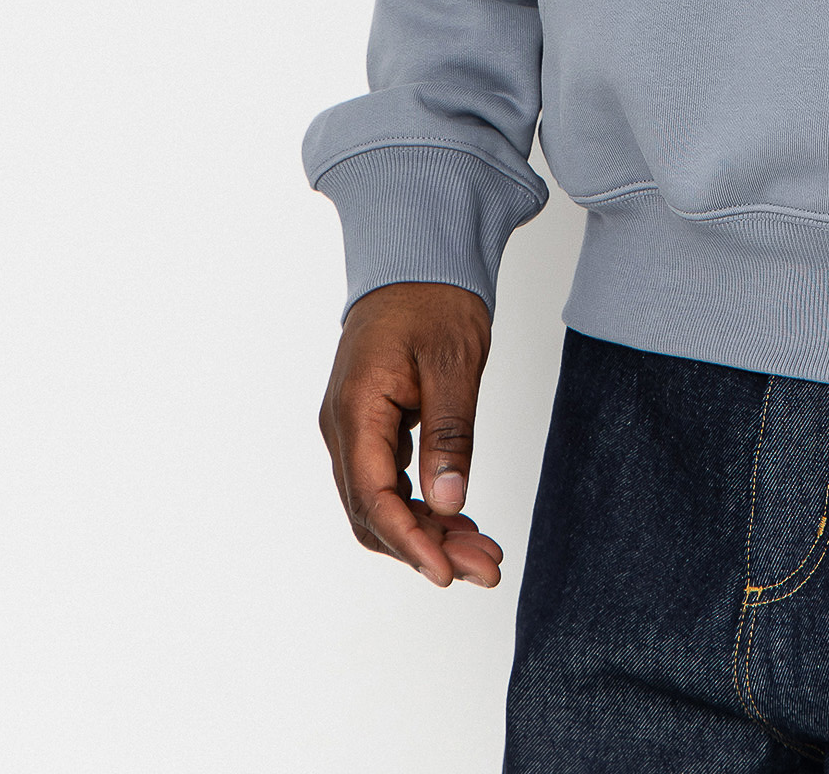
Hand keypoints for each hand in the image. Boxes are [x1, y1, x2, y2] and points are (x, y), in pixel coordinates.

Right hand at [317, 280, 503, 587]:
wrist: (417, 255)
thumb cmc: (434, 298)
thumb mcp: (454, 363)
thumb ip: (450, 434)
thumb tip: (449, 503)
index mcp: (356, 409)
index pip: (374, 499)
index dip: (411, 542)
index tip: (448, 573)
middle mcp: (343, 426)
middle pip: (374, 513)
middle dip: (427, 548)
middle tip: (485, 568)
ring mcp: (352, 427)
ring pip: (380, 503)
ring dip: (428, 532)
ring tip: (481, 551)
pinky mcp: (370, 425)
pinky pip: (387, 482)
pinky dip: (422, 506)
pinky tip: (459, 518)